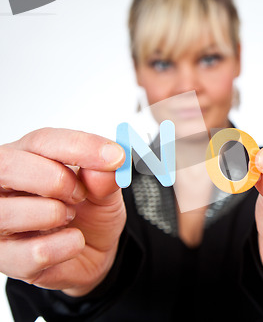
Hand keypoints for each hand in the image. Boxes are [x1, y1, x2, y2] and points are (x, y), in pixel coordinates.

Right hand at [0, 128, 125, 295]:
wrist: (92, 251)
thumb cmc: (89, 212)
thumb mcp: (105, 190)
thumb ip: (106, 177)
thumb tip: (109, 166)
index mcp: (28, 155)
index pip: (42, 141)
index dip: (81, 147)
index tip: (116, 158)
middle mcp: (4, 184)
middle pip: (7, 167)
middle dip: (55, 180)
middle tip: (81, 194)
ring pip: (10, 212)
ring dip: (56, 214)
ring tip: (70, 217)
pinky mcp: (6, 256)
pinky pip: (34, 252)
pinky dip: (66, 246)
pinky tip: (71, 241)